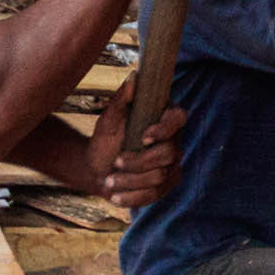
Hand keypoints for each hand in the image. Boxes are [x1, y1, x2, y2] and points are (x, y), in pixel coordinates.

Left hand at [81, 96, 186, 218]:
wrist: (97, 169)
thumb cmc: (104, 140)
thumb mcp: (108, 119)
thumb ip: (120, 99)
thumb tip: (134, 77)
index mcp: (162, 118)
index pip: (178, 118)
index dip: (164, 129)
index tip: (142, 137)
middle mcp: (173, 141)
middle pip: (168, 154)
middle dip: (138, 162)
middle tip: (115, 164)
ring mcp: (172, 164)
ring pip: (159, 177)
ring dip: (131, 181)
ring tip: (109, 182)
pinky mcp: (167, 185)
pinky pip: (156, 194)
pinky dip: (134, 197)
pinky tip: (116, 197)